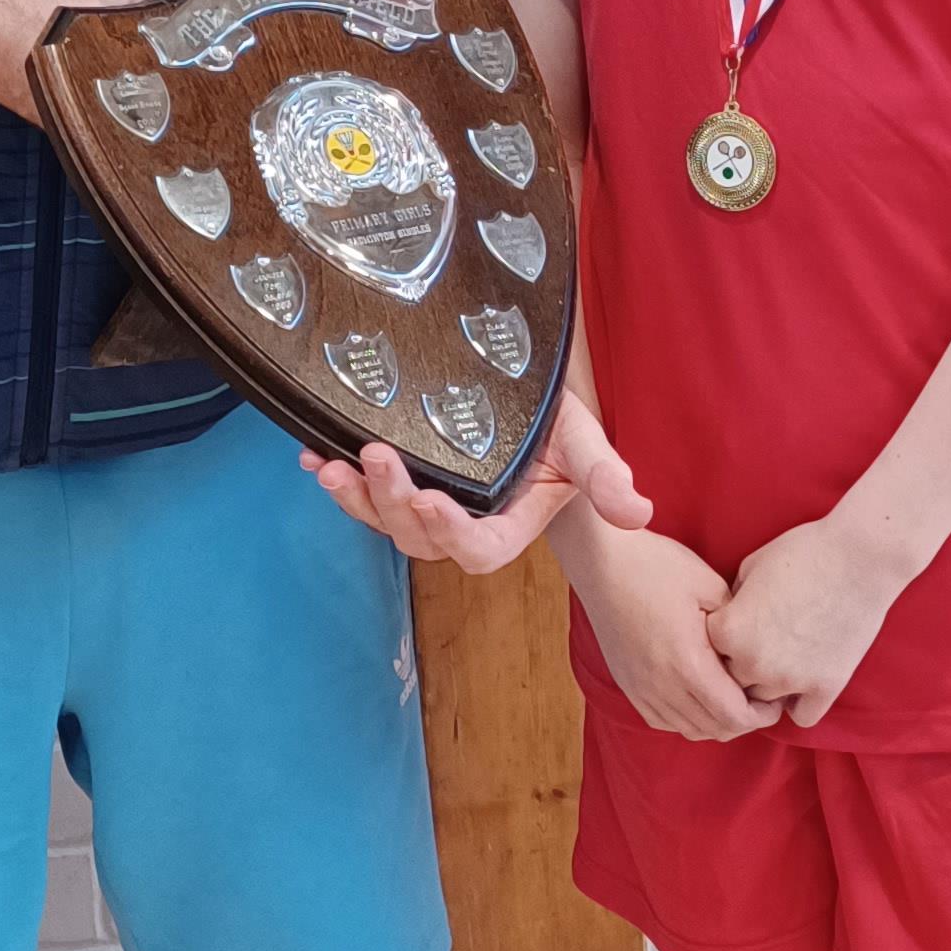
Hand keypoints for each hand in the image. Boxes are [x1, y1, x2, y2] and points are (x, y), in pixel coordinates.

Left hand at [304, 387, 651, 573]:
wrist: (530, 402)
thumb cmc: (559, 428)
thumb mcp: (584, 443)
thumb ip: (604, 475)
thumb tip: (636, 510)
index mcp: (507, 524)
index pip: (479, 548)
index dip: (452, 533)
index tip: (432, 500)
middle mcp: (462, 522)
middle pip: (421, 538)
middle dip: (393, 503)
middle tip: (375, 458)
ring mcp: (428, 503)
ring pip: (386, 522)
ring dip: (356, 500)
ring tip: (332, 468)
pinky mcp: (402, 481)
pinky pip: (365, 494)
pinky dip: (337, 479)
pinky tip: (313, 457)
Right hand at [568, 523, 782, 742]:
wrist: (601, 562)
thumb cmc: (655, 567)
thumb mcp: (710, 586)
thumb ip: (736, 627)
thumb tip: (752, 651)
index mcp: (688, 663)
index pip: (734, 716)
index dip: (762, 716)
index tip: (775, 700)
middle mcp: (662, 685)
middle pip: (715, 729)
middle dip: (745, 721)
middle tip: (761, 701)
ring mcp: (641, 688)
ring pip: (689, 730)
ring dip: (717, 722)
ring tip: (733, 699)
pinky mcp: (627, 685)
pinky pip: (663, 721)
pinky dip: (688, 719)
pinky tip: (698, 698)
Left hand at [707, 514, 905, 729]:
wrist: (861, 555)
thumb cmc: (803, 552)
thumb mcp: (750, 569)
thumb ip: (731, 605)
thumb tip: (725, 626)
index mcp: (728, 631)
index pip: (704, 652)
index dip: (721, 637)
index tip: (737, 623)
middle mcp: (753, 662)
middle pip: (731, 681)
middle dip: (740, 664)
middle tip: (762, 641)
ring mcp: (790, 679)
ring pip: (764, 701)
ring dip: (769, 685)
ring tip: (785, 656)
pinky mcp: (826, 687)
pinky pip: (802, 717)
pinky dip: (800, 703)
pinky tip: (805, 679)